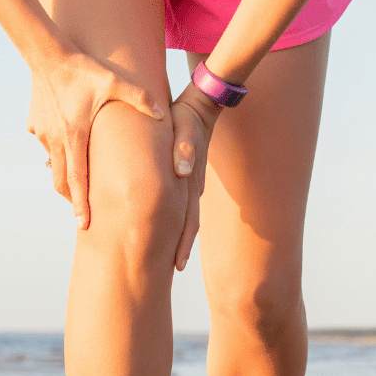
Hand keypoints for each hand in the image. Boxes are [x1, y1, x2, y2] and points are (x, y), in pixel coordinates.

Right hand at [25, 47, 165, 229]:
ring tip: (77, 185)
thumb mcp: (114, 82)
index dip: (80, 204)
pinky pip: (46, 145)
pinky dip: (56, 152)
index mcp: (75, 137)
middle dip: (72, 198)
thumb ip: (139, 99)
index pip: (77, 180)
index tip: (84, 224)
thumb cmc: (83, 70)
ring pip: (53, 163)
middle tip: (82, 213)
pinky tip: (67, 147)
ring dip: (64, 176)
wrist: (46, 53)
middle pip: (61, 181)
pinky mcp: (35, 124)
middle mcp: (56, 140)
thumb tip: (162, 115)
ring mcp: (43, 133)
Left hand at [170, 83, 221, 270]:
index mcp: (190, 181)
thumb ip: (184, 147)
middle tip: (176, 270)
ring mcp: (193, 182)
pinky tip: (173, 227)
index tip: (177, 265)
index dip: (182, 243)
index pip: (187, 219)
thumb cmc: (186, 117)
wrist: (202, 105)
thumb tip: (182, 170)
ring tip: (174, 257)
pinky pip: (183, 203)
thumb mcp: (184, 127)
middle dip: (182, 247)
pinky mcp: (189, 177)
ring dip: (182, 236)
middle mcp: (192, 186)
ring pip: (188, 215)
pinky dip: (179, 219)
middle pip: (189, 223)